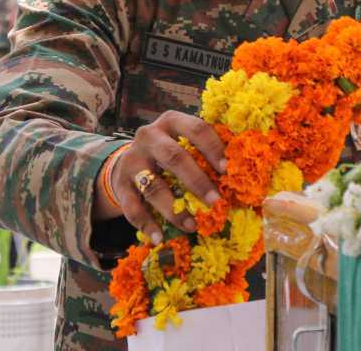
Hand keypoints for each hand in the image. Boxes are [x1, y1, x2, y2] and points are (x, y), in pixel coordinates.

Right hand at [102, 111, 226, 242]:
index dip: (213, 149)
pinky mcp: (120, 183)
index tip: (227, 171)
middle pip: (174, 157)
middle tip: (215, 202)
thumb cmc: (171, 152)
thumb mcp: (185, 142)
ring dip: (174, 209)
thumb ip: (206, 152)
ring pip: (153, 185)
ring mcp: (132, 159)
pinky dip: (147, 224)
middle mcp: (149, 136)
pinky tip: (160, 238)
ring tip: (192, 226)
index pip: (196, 129)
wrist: (129, 160)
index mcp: (171, 121)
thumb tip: (240, 174)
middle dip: (197, 181)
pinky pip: (132, 207)